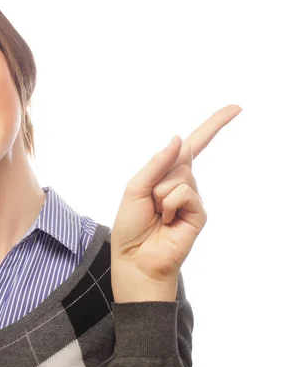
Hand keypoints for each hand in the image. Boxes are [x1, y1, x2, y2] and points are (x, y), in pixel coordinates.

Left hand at [111, 105, 241, 302]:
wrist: (135, 258)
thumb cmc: (131, 225)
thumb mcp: (136, 188)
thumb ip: (157, 163)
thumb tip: (179, 139)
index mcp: (166, 175)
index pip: (194, 145)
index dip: (213, 126)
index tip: (236, 108)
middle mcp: (182, 184)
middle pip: (181, 157)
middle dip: (159, 175)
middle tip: (150, 202)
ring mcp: (192, 198)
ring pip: (180, 175)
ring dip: (160, 192)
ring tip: (157, 213)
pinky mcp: (199, 213)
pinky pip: (185, 192)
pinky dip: (170, 203)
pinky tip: (167, 220)